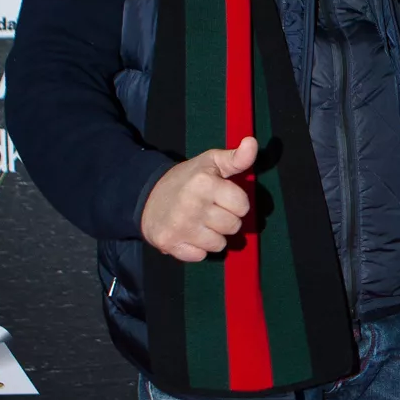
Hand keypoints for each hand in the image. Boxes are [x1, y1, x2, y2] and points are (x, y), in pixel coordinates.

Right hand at [141, 137, 258, 262]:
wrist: (146, 195)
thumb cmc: (186, 179)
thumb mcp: (210, 163)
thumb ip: (236, 157)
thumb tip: (252, 142)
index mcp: (204, 183)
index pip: (242, 206)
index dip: (236, 203)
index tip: (223, 198)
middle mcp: (192, 205)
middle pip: (233, 226)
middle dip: (226, 220)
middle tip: (211, 211)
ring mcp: (180, 226)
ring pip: (219, 244)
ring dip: (214, 236)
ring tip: (201, 223)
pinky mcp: (170, 244)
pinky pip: (200, 256)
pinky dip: (197, 249)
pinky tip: (189, 235)